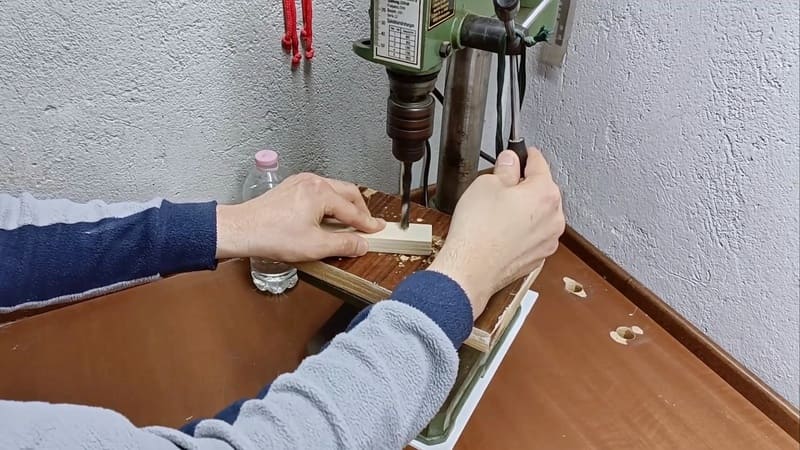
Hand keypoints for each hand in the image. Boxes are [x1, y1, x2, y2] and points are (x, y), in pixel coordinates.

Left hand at [215, 173, 385, 260]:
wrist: (241, 230)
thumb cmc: (272, 236)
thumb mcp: (315, 246)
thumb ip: (344, 244)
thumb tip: (361, 244)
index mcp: (322, 193)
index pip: (353, 210)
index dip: (367, 223)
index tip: (378, 229)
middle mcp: (313, 182)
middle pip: (347, 193)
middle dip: (360, 209)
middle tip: (367, 224)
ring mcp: (300, 182)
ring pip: (333, 189)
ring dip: (344, 204)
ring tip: (348, 222)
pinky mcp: (290, 188)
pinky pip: (318, 191)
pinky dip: (329, 202)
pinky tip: (326, 216)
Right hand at [428, 148, 564, 317]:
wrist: (471, 269)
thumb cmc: (478, 230)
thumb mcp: (486, 184)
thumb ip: (504, 168)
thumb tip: (510, 161)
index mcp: (545, 193)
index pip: (539, 163)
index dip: (526, 154)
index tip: (521, 152)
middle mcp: (555, 217)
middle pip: (543, 190)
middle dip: (525, 185)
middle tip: (500, 185)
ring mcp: (548, 240)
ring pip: (539, 214)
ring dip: (525, 209)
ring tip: (498, 212)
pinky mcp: (538, 257)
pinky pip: (533, 235)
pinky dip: (522, 230)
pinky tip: (501, 231)